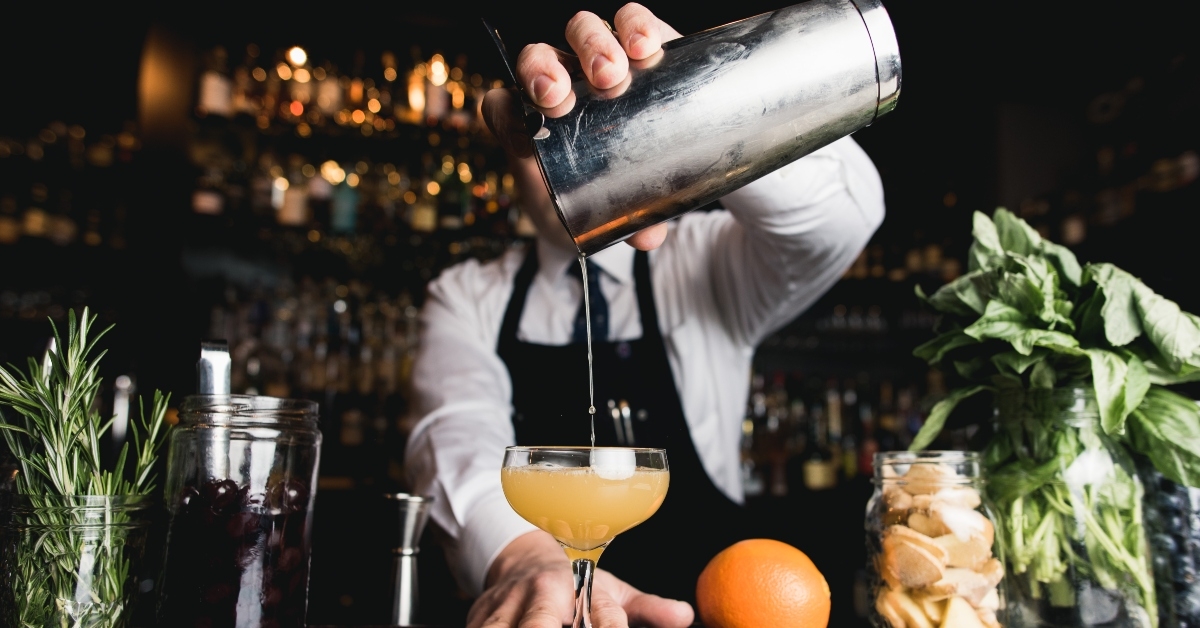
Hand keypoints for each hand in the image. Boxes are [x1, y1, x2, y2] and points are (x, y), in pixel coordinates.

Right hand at [469, 530, 693, 627]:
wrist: (522, 558)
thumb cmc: (575, 582)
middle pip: (540, 624)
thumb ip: (648, 608)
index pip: (602, 617)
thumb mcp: (613, 591)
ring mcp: (507, 605)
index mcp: (581, 585)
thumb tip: (685, 615)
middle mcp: (543, 592)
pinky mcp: (480, 615)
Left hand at [481, 4, 681, 250]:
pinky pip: (630, 21)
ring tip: (610, 74)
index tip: (526, 140)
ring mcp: (597, 62)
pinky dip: (634, 26)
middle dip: (542, 74)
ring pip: (579, 32)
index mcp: (533, 125)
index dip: (506, 116)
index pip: (502, 106)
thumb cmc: (598, 196)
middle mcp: (561, 83)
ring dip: (589, 47)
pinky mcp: (638, 47)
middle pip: (536, 60)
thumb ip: (619, 228)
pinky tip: (644, 46)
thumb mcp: (595, 221)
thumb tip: (650, 236)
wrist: (638, 171)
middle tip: (560, 100)